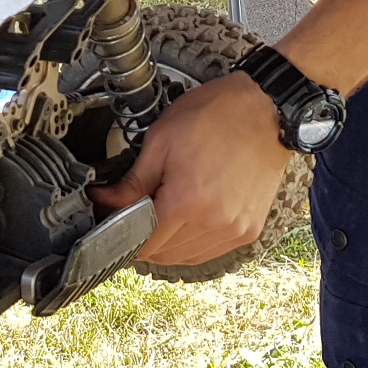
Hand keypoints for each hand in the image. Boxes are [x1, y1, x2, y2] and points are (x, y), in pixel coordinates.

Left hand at [91, 72, 294, 264]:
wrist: (264, 109)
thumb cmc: (215, 116)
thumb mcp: (161, 141)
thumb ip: (131, 183)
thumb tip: (103, 202)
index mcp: (187, 201)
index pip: (142, 243)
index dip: (121, 235)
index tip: (113, 220)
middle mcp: (214, 223)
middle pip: (162, 254)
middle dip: (142, 238)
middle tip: (135, 212)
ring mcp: (235, 230)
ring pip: (185, 257)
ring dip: (167, 244)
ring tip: (163, 212)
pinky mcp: (249, 230)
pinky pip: (210, 251)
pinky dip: (192, 243)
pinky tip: (186, 221)